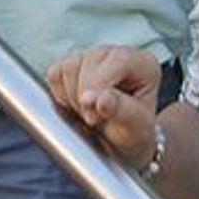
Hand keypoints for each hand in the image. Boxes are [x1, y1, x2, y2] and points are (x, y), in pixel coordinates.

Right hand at [45, 45, 162, 170]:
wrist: (120, 144)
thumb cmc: (133, 133)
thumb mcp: (135, 127)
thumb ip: (119, 111)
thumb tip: (95, 98)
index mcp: (142, 63)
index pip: (118, 60)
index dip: (100, 87)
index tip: (95, 116)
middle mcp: (118, 54)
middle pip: (88, 62)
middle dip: (84, 97)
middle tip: (94, 120)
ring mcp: (94, 56)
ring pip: (69, 67)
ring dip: (72, 97)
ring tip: (87, 113)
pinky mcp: (73, 64)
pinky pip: (55, 73)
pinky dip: (60, 95)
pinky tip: (76, 107)